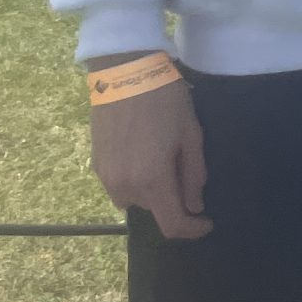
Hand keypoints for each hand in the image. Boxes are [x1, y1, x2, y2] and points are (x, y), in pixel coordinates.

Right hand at [89, 74, 210, 239]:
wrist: (125, 72)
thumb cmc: (165, 100)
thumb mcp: (190, 134)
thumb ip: (193, 174)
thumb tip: (194, 205)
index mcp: (152, 179)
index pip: (172, 224)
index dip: (192, 229)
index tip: (206, 221)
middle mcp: (125, 186)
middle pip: (154, 208)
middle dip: (172, 196)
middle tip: (182, 163)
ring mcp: (106, 177)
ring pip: (135, 198)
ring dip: (151, 188)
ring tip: (161, 154)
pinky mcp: (95, 165)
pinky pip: (119, 184)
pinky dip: (134, 178)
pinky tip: (142, 150)